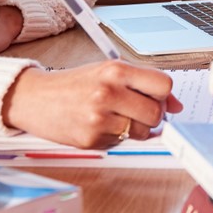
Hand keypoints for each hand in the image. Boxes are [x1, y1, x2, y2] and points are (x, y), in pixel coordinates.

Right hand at [1, 61, 184, 148]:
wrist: (35, 98)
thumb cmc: (74, 84)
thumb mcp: (108, 72)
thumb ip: (143, 84)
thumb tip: (176, 106)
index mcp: (115, 70)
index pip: (164, 85)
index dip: (163, 95)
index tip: (156, 98)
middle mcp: (108, 92)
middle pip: (156, 113)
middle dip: (152, 115)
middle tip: (136, 111)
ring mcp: (99, 118)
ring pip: (142, 132)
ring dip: (135, 128)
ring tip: (116, 118)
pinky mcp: (91, 139)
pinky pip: (121, 143)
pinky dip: (115, 137)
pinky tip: (99, 125)